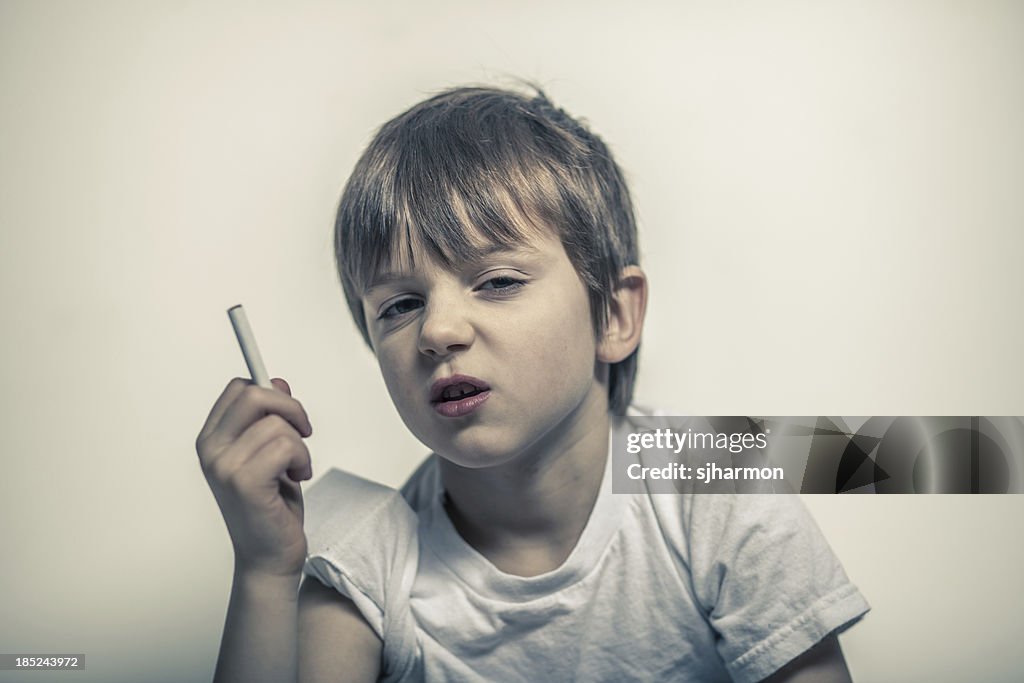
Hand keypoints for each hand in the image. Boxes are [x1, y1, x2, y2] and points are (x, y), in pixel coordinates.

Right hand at [196, 377, 313, 578]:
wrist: (268, 555)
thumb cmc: (271, 505)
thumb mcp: (270, 451)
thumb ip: (269, 417)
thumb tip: (277, 382)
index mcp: (212, 439)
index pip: (239, 388)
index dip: (271, 392)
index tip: (288, 413)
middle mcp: (211, 450)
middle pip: (254, 393)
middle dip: (290, 408)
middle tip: (303, 432)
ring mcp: (224, 466)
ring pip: (277, 423)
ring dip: (300, 445)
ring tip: (295, 469)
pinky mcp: (244, 482)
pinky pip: (287, 446)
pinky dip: (302, 460)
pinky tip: (297, 479)